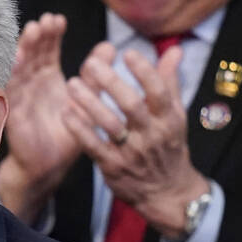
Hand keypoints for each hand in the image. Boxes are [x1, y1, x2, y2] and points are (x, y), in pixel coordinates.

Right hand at [0, 14, 81, 221]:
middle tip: (45, 21)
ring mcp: (20, 96)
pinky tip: (16, 60)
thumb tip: (110, 47)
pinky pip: (11, 91)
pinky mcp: (14, 112)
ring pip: (19, 67)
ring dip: (23, 48)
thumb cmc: (66, 133)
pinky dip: (12, 74)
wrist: (49, 165)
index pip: (47, 50)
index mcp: (47, 78)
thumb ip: (96, 76)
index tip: (58, 20)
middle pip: (31, 53)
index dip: (51, 34)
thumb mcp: (85, 101)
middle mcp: (31, 83)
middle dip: (37, 36)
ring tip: (32, 31)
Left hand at [63, 41, 208, 235]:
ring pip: (109, 125)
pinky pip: (93, 145)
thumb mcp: (175, 115)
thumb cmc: (167, 145)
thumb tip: (175, 49)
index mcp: (168, 119)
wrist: (166, 192)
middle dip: (111, 83)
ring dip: (89, 103)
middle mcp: (152, 135)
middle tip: (92, 63)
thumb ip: (170, 81)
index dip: (144, 72)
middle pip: (131, 105)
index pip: (158, 92)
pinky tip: (66, 112)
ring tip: (72, 84)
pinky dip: (79, 129)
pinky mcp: (113, 167)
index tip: (128, 53)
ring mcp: (132, 152)